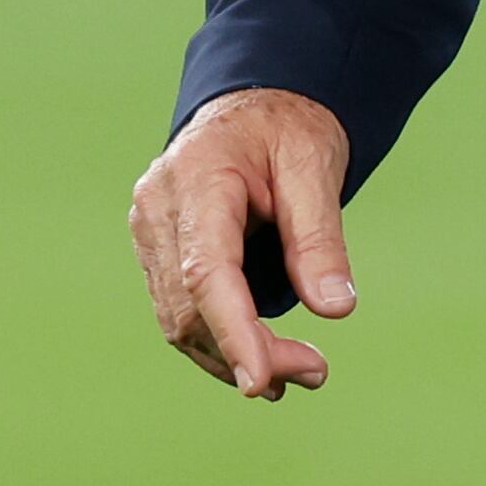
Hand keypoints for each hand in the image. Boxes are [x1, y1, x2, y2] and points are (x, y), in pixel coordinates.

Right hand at [128, 87, 355, 400]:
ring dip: (232, 355)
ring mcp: (150, 230)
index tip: (260, 382)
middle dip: (250, 351)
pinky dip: (217, 337)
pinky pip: (179, 307)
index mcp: (197, 179)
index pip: (205, 272)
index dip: (231, 332)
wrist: (254, 103)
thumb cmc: (287, 128)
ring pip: (179, 318)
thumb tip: (336, 309)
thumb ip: (319, 239)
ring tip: (300, 373)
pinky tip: (259, 356)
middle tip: (317, 373)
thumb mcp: (315, 167)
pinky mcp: (157, 247)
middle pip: (192, 306)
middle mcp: (158, 208)